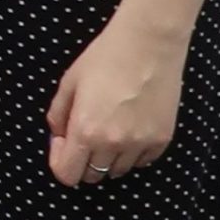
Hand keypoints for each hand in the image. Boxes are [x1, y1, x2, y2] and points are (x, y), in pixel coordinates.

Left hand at [45, 19, 184, 184]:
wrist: (148, 43)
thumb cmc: (105, 57)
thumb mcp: (69, 82)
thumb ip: (58, 114)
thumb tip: (59, 136)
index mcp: (85, 130)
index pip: (67, 174)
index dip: (59, 160)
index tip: (62, 140)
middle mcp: (114, 143)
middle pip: (92, 176)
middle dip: (83, 159)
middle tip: (84, 133)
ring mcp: (140, 144)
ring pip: (117, 170)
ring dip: (108, 157)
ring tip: (108, 126)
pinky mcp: (162, 140)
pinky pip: (141, 161)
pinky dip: (132, 152)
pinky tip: (129, 127)